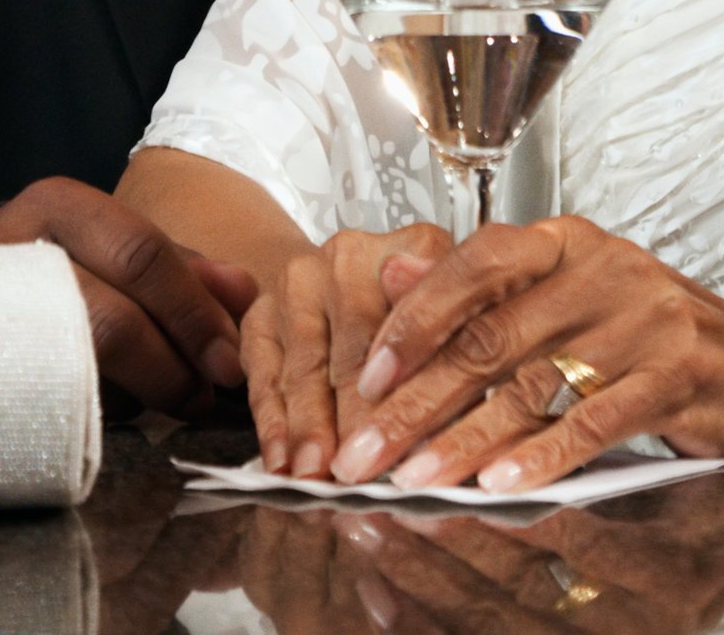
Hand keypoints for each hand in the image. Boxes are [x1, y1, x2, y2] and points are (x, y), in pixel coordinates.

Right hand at [0, 176, 258, 414]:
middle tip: (204, 395)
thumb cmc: (46, 264)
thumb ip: (179, 266)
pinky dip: (97, 406)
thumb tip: (244, 293)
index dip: (194, 312)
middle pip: (112, 316)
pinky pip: (50, 394)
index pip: (143, 254)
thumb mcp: (108, 246)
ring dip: (141, 390)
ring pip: (81, 363)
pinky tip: (120, 405)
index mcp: (62, 207)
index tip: (228, 361)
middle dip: (172, 362)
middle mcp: (19, 247)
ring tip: (172, 400)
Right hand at [242, 220, 452, 476]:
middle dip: (357, 420)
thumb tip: (459, 406)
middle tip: (361, 474)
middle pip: (355, 348)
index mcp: (416, 247)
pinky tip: (282, 461)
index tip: (414, 443)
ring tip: (318, 476)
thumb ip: (462, 354)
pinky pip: (265, 376)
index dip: (413, 386)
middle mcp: (353, 256)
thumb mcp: (462, 324)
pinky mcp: (261, 313)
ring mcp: (300, 281)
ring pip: (306, 367)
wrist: (342, 287)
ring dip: (310, 429)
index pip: (417, 319)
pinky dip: (273, 424)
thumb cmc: (418, 321)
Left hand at [333, 216, 723, 493]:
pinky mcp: (677, 375)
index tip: (365, 380)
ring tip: (415, 479)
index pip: (474, 266)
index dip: (414, 322)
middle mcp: (604, 270)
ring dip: (464, 441)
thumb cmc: (653, 332)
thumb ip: (485, 287)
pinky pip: (593, 421)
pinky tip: (499, 486)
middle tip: (366, 453)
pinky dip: (539, 457)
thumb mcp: (569, 292)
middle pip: (490, 338)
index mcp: (568, 242)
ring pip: (532, 386)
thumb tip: (392, 272)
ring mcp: (644, 321)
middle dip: (417, 403)